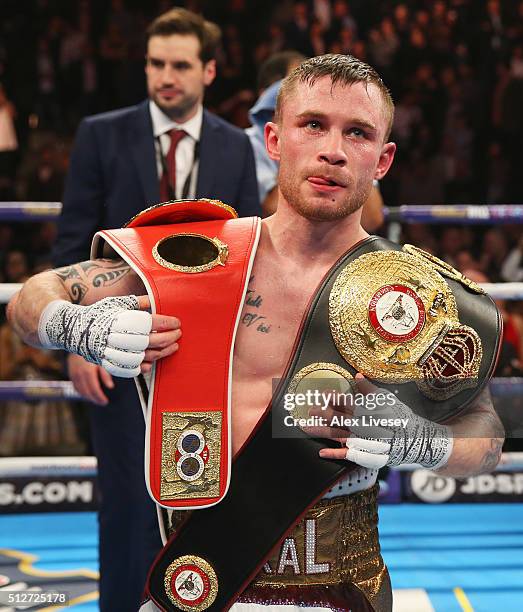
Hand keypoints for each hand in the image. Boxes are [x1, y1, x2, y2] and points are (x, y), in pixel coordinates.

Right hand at [39, 294, 180, 377]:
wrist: (72, 329)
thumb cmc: (99, 313)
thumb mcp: (117, 302)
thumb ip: (138, 302)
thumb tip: (156, 300)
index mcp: (119, 319)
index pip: (149, 322)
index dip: (166, 323)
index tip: (177, 322)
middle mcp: (115, 336)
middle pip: (149, 340)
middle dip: (168, 338)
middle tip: (178, 334)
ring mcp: (110, 352)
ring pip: (143, 357)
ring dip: (162, 353)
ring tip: (173, 347)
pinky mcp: (107, 363)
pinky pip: (130, 369)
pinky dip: (144, 366)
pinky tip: (153, 361)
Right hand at [68, 353, 113, 405]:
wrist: (79, 340)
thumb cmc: (93, 350)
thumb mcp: (102, 361)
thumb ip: (106, 374)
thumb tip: (110, 386)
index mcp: (88, 372)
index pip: (94, 389)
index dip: (99, 397)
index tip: (105, 402)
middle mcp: (79, 374)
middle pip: (87, 392)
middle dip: (95, 399)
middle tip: (102, 402)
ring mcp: (74, 374)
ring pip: (80, 390)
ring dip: (88, 397)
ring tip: (96, 399)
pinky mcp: (71, 373)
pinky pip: (75, 386)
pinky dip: (81, 392)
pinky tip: (87, 393)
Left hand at [317, 374, 452, 469]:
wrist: (416, 440)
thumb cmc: (400, 417)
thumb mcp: (387, 399)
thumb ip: (370, 389)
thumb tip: (357, 375)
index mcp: (368, 410)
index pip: (348, 402)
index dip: (334, 397)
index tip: (322, 393)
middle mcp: (364, 425)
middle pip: (339, 417)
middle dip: (322, 413)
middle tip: (309, 409)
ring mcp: (363, 440)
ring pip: (338, 434)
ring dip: (321, 431)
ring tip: (306, 427)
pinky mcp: (366, 453)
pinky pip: (347, 454)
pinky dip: (334, 454)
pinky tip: (321, 452)